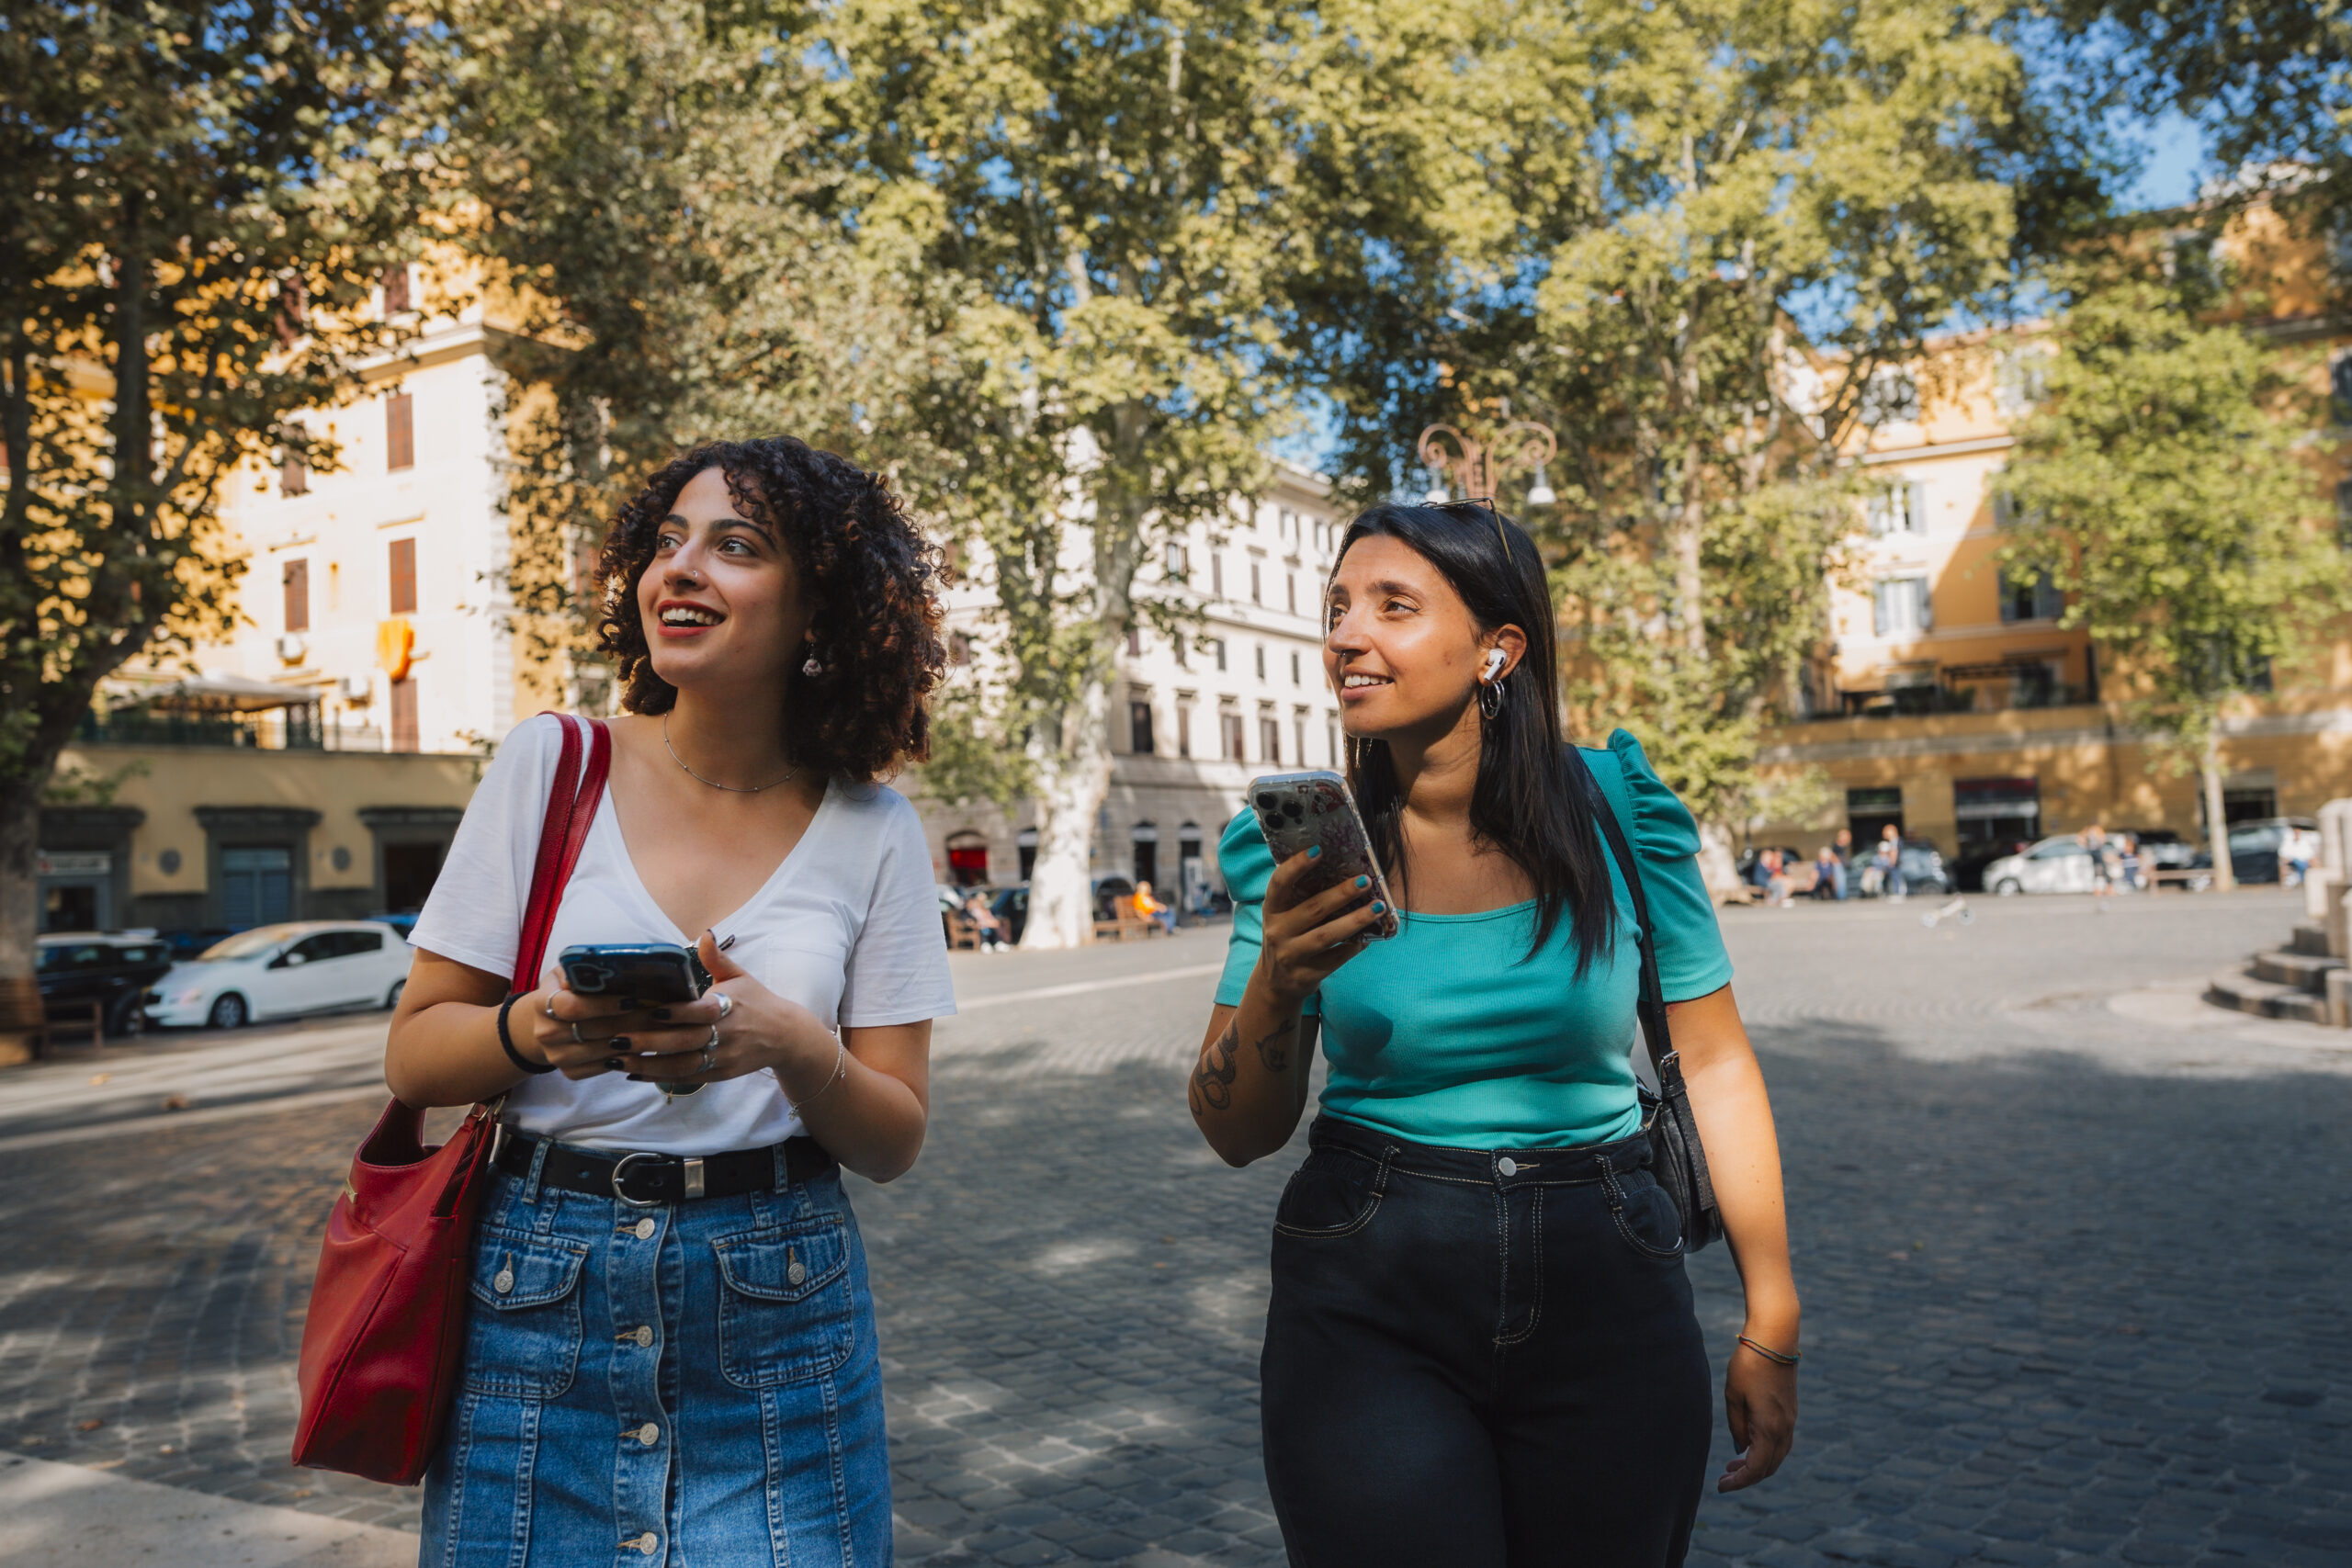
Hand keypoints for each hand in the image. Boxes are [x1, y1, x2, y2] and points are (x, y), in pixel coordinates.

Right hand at [528, 975, 680, 1079]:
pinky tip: (642, 1046)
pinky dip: (624, 1059)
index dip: (603, 1004)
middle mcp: (546, 1033)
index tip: (632, 999)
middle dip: (629, 1021)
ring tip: (657, 1029)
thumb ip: (577, 971)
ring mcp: (556, 1056)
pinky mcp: (569, 1072)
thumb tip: (594, 968)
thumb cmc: (563, 991)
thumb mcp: (564, 974)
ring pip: (600, 1052)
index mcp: (541, 1003)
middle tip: (658, 1014)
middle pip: (592, 1030)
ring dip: (631, 1041)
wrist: (545, 1023)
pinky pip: (601, 1068)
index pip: (572, 1006)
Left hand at [600, 931, 834, 1092]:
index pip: (700, 1012)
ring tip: (616, 1060)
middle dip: (650, 1042)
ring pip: (681, 1065)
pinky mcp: (719, 1075)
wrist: (786, 1036)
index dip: (676, 1013)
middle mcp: (725, 1035)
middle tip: (617, 1039)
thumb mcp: (740, 976)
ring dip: (647, 1064)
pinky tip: (634, 1072)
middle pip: (685, 1042)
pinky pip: (686, 1078)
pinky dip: (658, 1078)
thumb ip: (717, 958)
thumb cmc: (756, 1002)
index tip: (651, 1010)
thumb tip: (704, 932)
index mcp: (729, 1007)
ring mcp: (722, 1058)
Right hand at [1254, 848, 1386, 1008]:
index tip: (1318, 850)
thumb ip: (1301, 897)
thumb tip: (1342, 870)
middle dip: (1341, 894)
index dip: (1296, 866)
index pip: (1279, 884)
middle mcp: (1277, 932)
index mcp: (1271, 910)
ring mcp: (1291, 955)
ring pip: (1326, 936)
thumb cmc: (1287, 938)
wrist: (1275, 983)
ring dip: (1355, 920)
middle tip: (1365, 881)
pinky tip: (1370, 936)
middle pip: (1313, 909)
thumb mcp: (1283, 917)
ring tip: (1378, 908)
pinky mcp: (1306, 975)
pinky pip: (1336, 958)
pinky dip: (1354, 946)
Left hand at [1719, 1336, 1798, 1490]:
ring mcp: (1790, 1420)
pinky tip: (1747, 1444)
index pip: (1756, 1468)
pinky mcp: (1790, 1411)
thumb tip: (1741, 1448)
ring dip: (1757, 1464)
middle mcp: (1785, 1428)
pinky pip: (1780, 1441)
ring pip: (1777, 1455)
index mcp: (1769, 1428)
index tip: (1721, 1486)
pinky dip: (1765, 1450)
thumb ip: (1737, 1426)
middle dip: (1747, 1476)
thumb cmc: (1749, 1365)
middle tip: (1724, 1477)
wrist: (1775, 1339)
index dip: (1739, 1482)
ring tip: (1733, 1464)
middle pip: (1769, 1467)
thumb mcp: (1733, 1396)